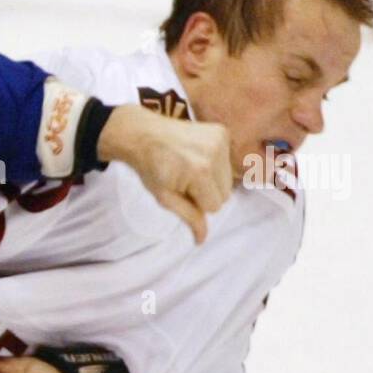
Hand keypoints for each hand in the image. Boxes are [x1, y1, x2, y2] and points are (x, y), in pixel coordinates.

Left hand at [97, 104, 232, 244]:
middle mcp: (215, 154)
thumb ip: (188, 217)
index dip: (197, 203)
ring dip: (212, 179)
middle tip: (184, 180)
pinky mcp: (221, 131)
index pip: (215, 207)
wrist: (143, 134)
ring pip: (228, 178)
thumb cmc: (151, 168)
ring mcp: (220, 140)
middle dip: (207, 193)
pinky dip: (215, 163)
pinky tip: (196, 156)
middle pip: (225, 194)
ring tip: (189, 167)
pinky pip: (227, 160)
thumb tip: (202, 240)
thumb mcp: (165, 198)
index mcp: (201, 172)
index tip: (181, 191)